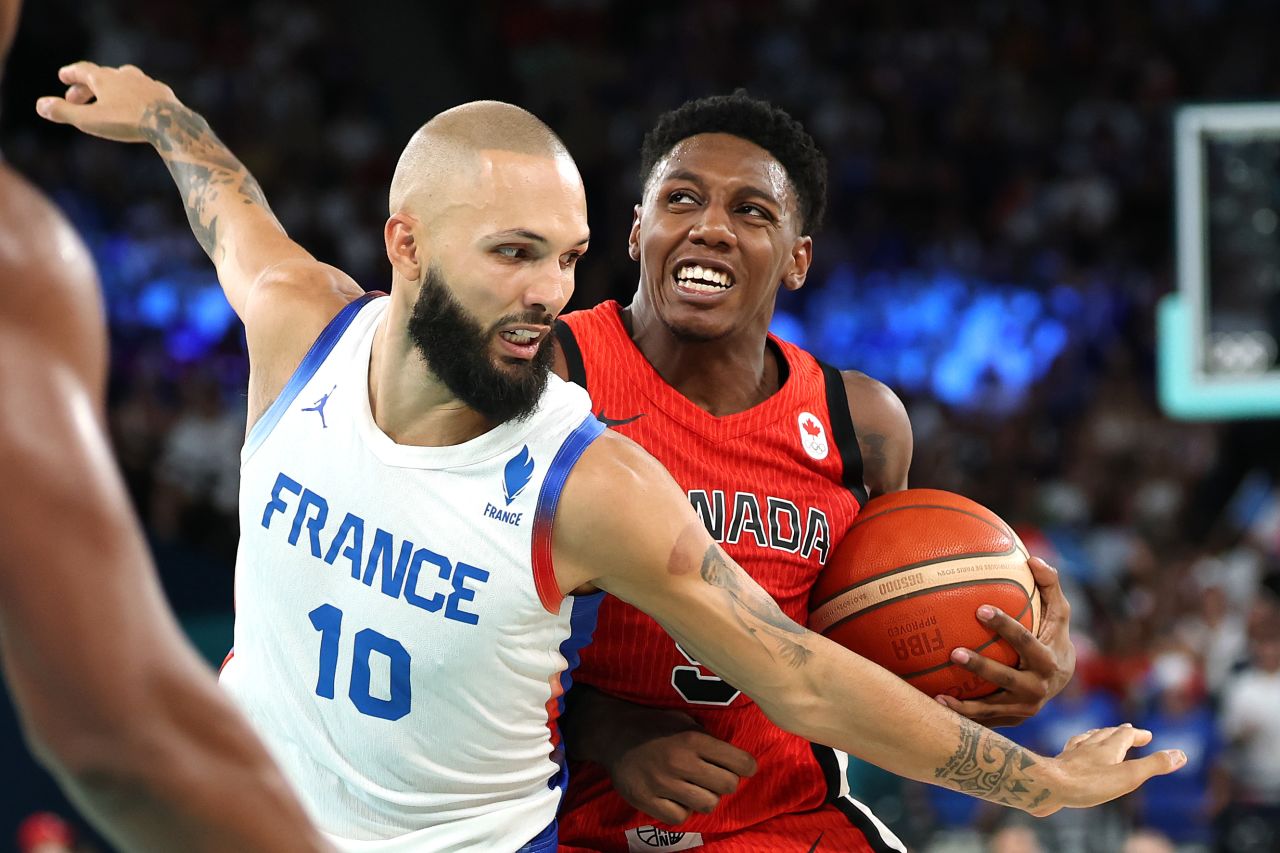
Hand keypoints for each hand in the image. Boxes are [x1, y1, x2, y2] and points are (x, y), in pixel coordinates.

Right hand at [36, 62, 177, 142]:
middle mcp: (125, 75)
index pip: (82, 70)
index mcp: (104, 78)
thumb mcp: (90, 120)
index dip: (71, 74)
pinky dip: (135, 96)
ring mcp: (146, 82)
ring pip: (125, 80)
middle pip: (101, 76)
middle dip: (86, 87)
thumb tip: (40, 105)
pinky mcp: (163, 93)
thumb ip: (64, 112)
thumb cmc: (127, 122)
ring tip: (107, 98)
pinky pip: (146, 91)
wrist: (170, 124)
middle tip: (75, 99)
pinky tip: (139, 103)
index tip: (63, 76)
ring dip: (112, 88)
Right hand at [602, 709, 756, 824]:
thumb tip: (734, 757)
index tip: (743, 767)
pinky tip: (676, 797)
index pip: (740, 762)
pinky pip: (680, 817)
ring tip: (696, 787)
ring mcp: (662, 784)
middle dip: (727, 781)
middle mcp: (680, 762)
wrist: (613, 733)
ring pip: (707, 804)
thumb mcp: (684, 720)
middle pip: (728, 786)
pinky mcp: (646, 800)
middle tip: (715, 776)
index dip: (747, 766)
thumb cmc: (654, 725)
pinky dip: (683, 810)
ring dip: (706, 797)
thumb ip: (707, 738)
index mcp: (693, 739)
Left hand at [937, 556, 1074, 725]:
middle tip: (953, 652)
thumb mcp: (1058, 612)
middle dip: (981, 667)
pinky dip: (960, 714)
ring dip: (965, 703)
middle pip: (1006, 679)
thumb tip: (1033, 558)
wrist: (1059, 681)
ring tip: (937, 693)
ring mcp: (1022, 709)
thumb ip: (1049, 584)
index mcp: (1048, 661)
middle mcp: (1037, 689)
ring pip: (990, 707)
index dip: (1005, 626)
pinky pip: (981, 719)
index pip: (1026, 642)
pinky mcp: (1008, 721)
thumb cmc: (1052, 636)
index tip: (980, 609)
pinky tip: (933, 703)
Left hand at [1036, 724, 1184, 815]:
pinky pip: (1070, 751)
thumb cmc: (1088, 782)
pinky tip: (1072, 753)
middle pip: (1106, 734)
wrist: (1046, 785)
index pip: (1125, 734)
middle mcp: (1089, 746)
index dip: (1138, 735)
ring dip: (1098, 736)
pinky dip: (1077, 748)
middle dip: (1120, 733)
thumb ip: (1154, 765)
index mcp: (1108, 747)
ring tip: (1100, 735)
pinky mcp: (1059, 764)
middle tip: (1128, 730)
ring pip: (1087, 740)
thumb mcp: (1128, 776)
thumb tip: (1181, 755)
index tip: (1147, 735)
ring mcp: (1072, 754)